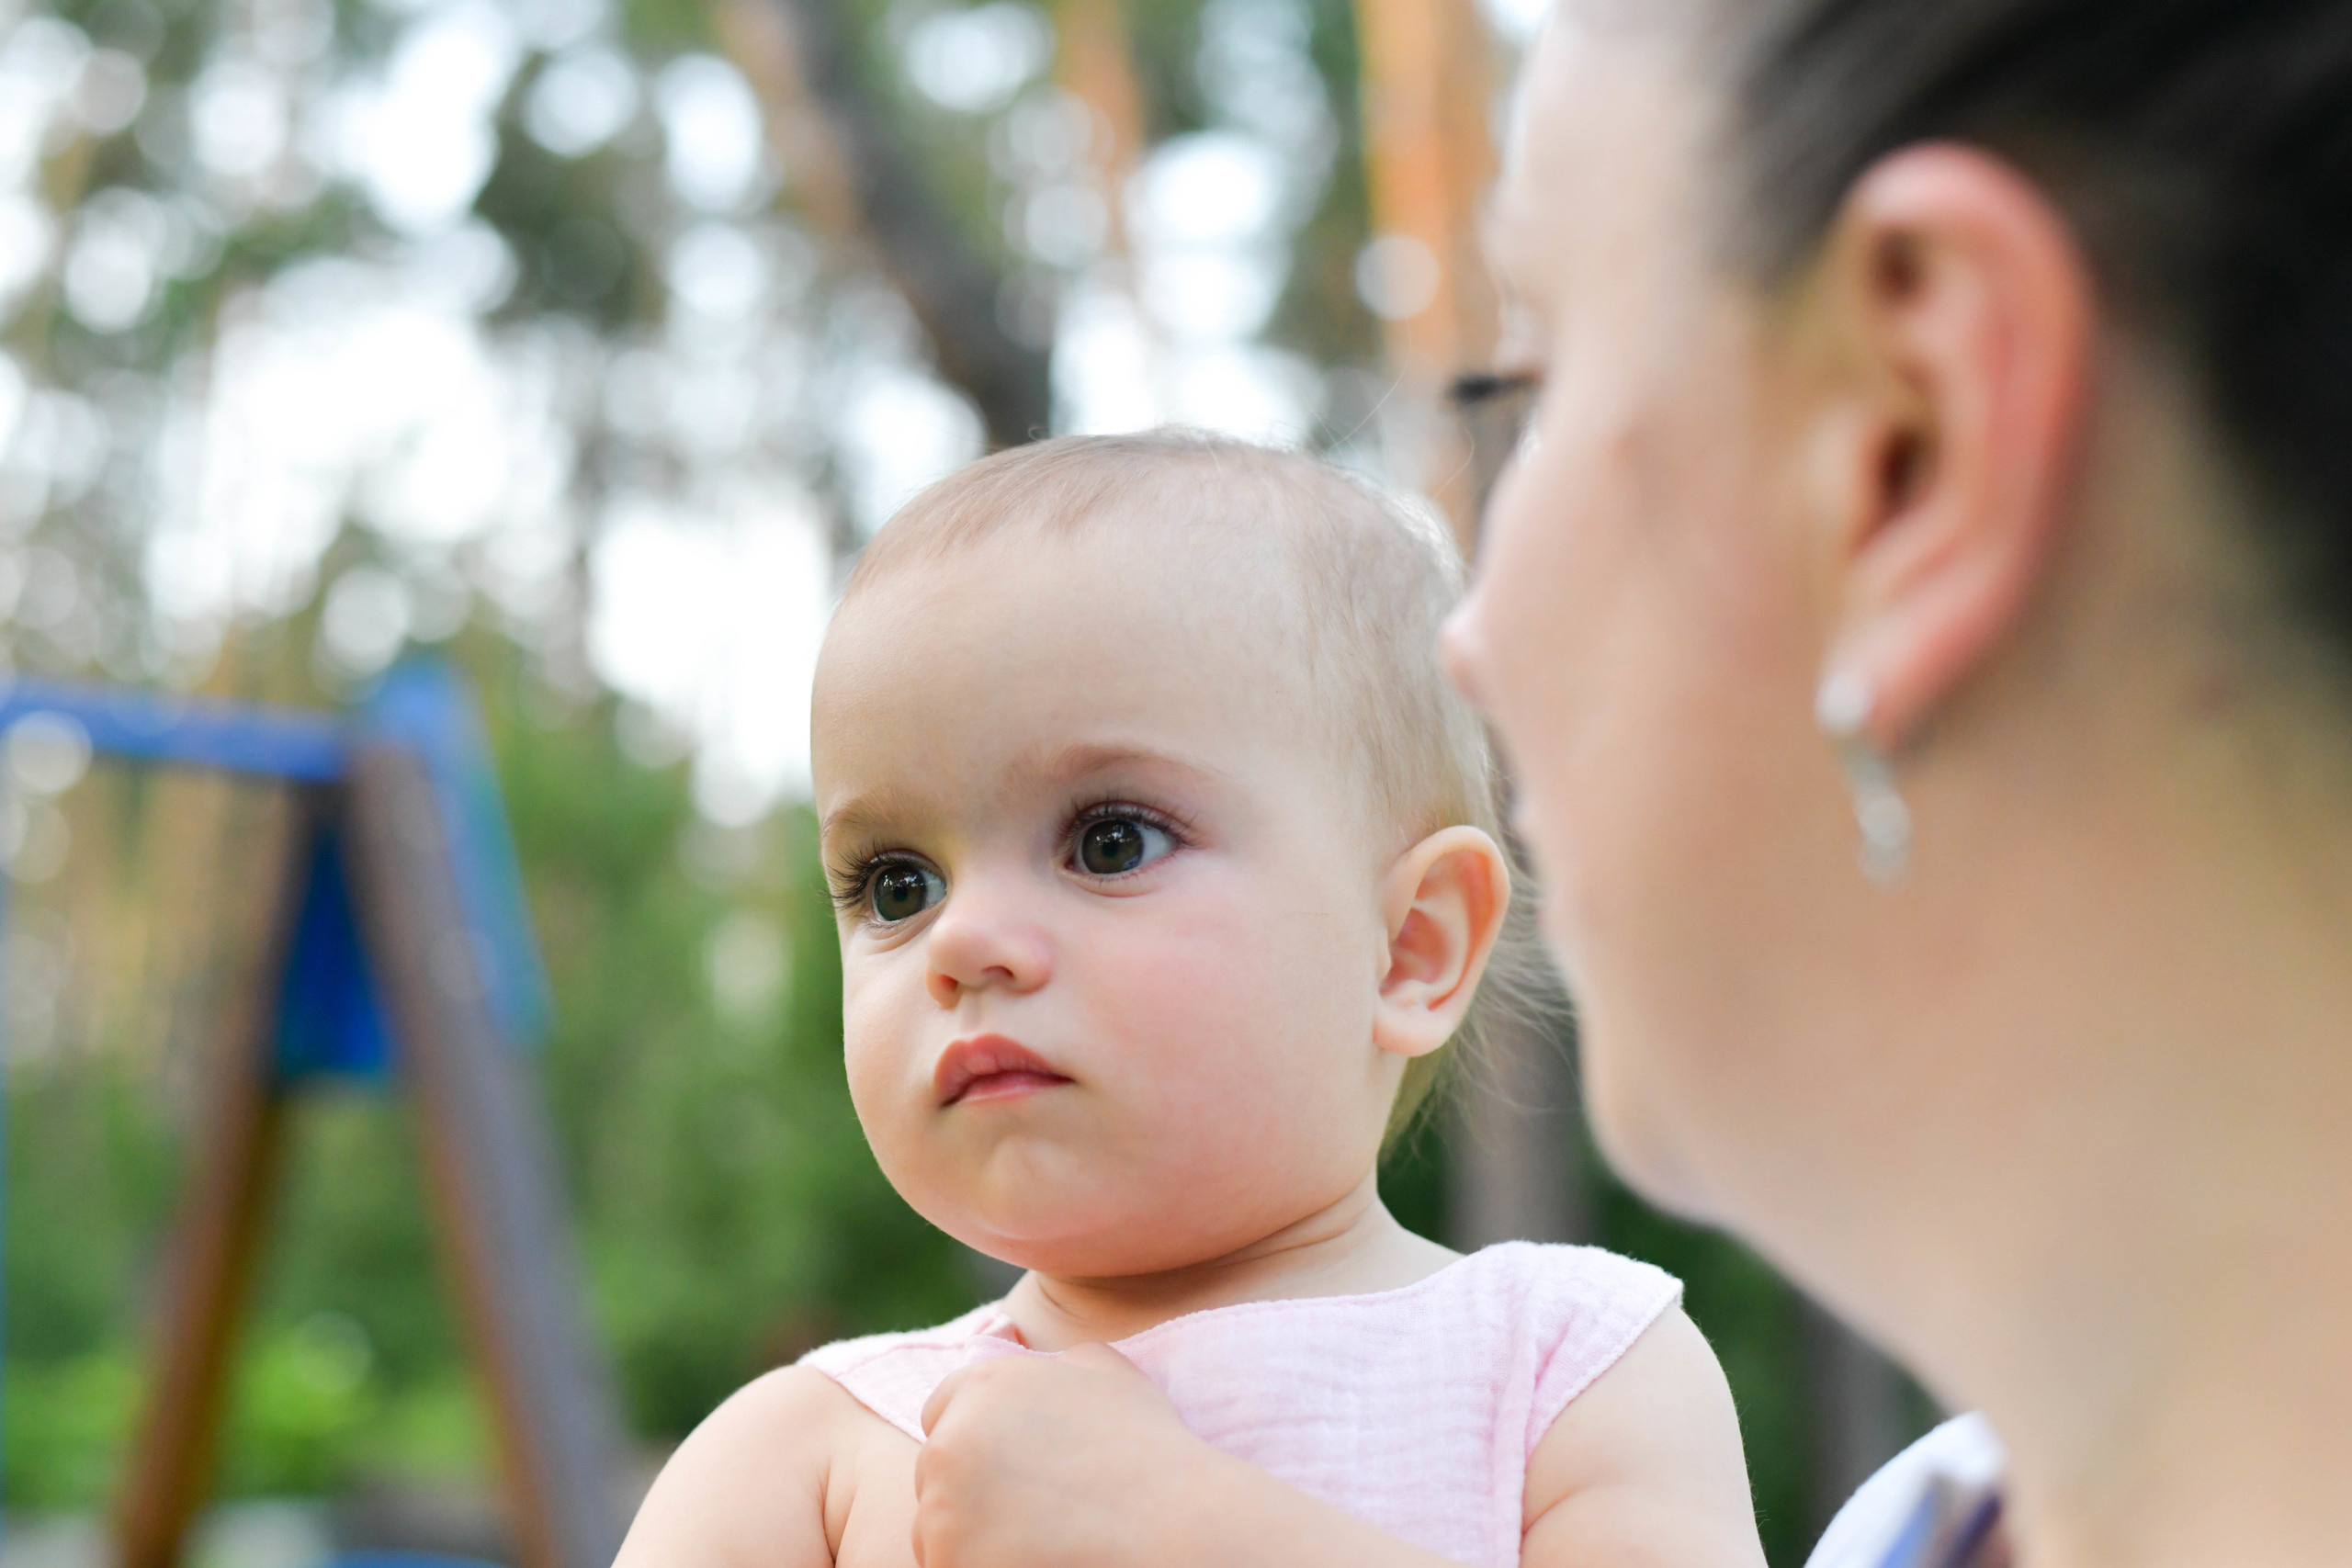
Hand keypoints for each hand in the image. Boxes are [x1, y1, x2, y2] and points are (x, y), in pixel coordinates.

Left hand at [912, 1342, 1211, 1567]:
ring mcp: (944, 1512)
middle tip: (1032, 1511)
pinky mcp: (949, 1565)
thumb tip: (1033, 1357)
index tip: (1014, 1469)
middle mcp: (951, 1443)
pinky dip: (978, 1567)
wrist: (1175, 1531)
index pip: (941, 1412)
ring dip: (971, 1537)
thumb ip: (1056, 1363)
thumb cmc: (1149, 1455)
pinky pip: (946, 1567)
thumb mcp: (1109, 1376)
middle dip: (970, 1490)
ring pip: (936, 1530)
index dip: (977, 1442)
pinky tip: (1032, 1561)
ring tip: (1038, 1539)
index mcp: (983, 1386)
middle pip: (934, 1474)